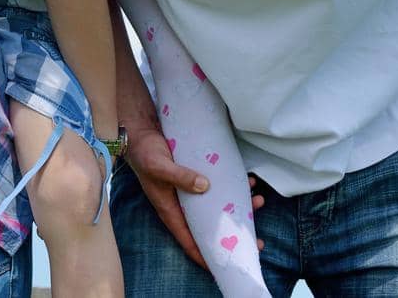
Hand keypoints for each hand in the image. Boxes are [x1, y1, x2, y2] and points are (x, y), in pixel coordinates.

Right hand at [124, 126, 263, 268]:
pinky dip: (234, 187)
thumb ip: (180, 176)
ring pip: (218, 207)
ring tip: (257, 201)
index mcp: (170, 210)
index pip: (190, 241)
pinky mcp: (197, 177)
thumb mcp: (159, 166)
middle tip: (255, 237)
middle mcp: (182, 205)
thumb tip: (205, 186)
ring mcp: (190, 191)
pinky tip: (248, 180)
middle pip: (209, 227)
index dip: (207, 257)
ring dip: (239, 207)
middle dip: (232, 233)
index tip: (227, 265)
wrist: (140, 132)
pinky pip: (219, 187)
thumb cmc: (144, 153)